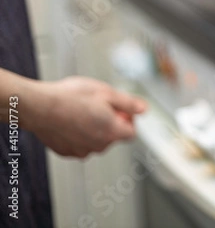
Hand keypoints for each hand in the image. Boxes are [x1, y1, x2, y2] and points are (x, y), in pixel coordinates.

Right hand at [22, 76, 146, 157]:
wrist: (38, 106)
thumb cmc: (71, 97)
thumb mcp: (106, 92)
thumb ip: (129, 103)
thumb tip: (144, 109)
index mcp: (112, 132)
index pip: (132, 132)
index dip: (128, 119)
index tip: (120, 109)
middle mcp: (99, 146)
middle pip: (114, 137)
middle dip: (111, 123)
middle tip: (97, 105)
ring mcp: (81, 151)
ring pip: (96, 141)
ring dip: (94, 129)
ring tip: (81, 111)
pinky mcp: (66, 152)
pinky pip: (79, 144)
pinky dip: (77, 135)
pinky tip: (69, 121)